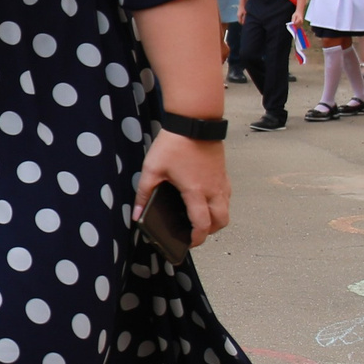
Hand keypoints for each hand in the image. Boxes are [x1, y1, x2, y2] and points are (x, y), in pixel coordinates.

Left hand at [135, 129, 228, 243]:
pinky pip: (226, 196)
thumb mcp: (152, 169)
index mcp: (195, 191)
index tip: (188, 243)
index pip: (202, 225)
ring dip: (216, 218)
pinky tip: (204, 198)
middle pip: (221, 222)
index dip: (196, 239)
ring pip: (226, 209)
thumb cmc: (174, 143)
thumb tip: (137, 215)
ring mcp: (221, 181)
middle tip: (195, 232)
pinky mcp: (223, 173)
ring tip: (199, 217)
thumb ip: (143, 193)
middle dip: (210, 232)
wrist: (195, 120)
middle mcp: (213, 189)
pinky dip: (219, 204)